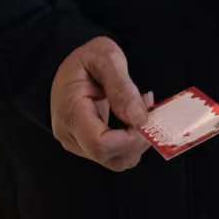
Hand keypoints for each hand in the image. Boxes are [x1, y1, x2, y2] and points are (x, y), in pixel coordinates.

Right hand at [50, 37, 150, 171]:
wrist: (68, 66)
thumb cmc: (85, 59)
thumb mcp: (105, 57)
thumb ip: (121, 87)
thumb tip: (139, 119)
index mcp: (71, 112)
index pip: (101, 145)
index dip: (130, 139)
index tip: (146, 118)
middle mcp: (70, 135)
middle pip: (111, 157)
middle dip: (139, 140)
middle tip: (150, 110)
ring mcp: (77, 144)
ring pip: (116, 161)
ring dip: (138, 142)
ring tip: (143, 111)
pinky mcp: (86, 146)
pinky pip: (115, 154)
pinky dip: (132, 142)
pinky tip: (135, 118)